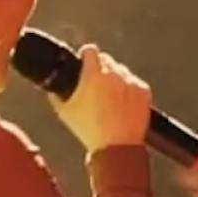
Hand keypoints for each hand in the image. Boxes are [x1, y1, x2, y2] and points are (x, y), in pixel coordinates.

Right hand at [45, 42, 152, 157]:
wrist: (117, 147)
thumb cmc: (90, 131)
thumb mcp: (65, 112)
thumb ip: (56, 94)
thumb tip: (54, 87)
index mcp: (93, 74)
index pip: (90, 50)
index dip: (85, 56)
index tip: (84, 62)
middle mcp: (114, 74)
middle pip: (106, 59)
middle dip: (100, 69)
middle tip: (96, 86)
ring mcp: (131, 81)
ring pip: (121, 71)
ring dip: (116, 79)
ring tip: (109, 99)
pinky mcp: (144, 90)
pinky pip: (134, 83)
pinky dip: (129, 90)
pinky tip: (122, 105)